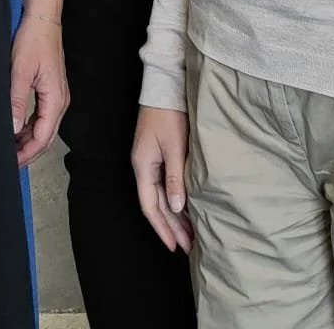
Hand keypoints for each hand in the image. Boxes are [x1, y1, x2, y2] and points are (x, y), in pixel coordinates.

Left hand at [9, 10, 67, 166]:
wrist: (42, 17)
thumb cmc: (34, 39)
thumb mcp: (20, 71)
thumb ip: (17, 101)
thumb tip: (14, 128)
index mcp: (55, 99)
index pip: (43, 137)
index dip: (28, 153)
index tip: (12, 162)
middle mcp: (60, 100)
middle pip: (46, 136)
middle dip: (28, 151)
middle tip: (9, 161)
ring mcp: (56, 95)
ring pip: (44, 127)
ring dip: (28, 140)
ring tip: (10, 148)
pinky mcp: (50, 89)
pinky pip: (41, 116)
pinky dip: (30, 126)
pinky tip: (17, 129)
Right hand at [133, 104, 192, 252]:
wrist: (165, 87)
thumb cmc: (169, 115)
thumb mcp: (174, 147)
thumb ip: (175, 178)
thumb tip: (175, 208)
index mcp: (143, 166)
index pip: (150, 206)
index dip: (162, 228)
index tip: (175, 246)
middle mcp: (143, 167)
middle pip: (156, 204)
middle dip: (171, 226)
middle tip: (188, 246)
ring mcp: (150, 161)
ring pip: (161, 196)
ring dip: (174, 215)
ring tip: (190, 234)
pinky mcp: (159, 155)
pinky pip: (165, 185)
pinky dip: (175, 200)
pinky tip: (186, 209)